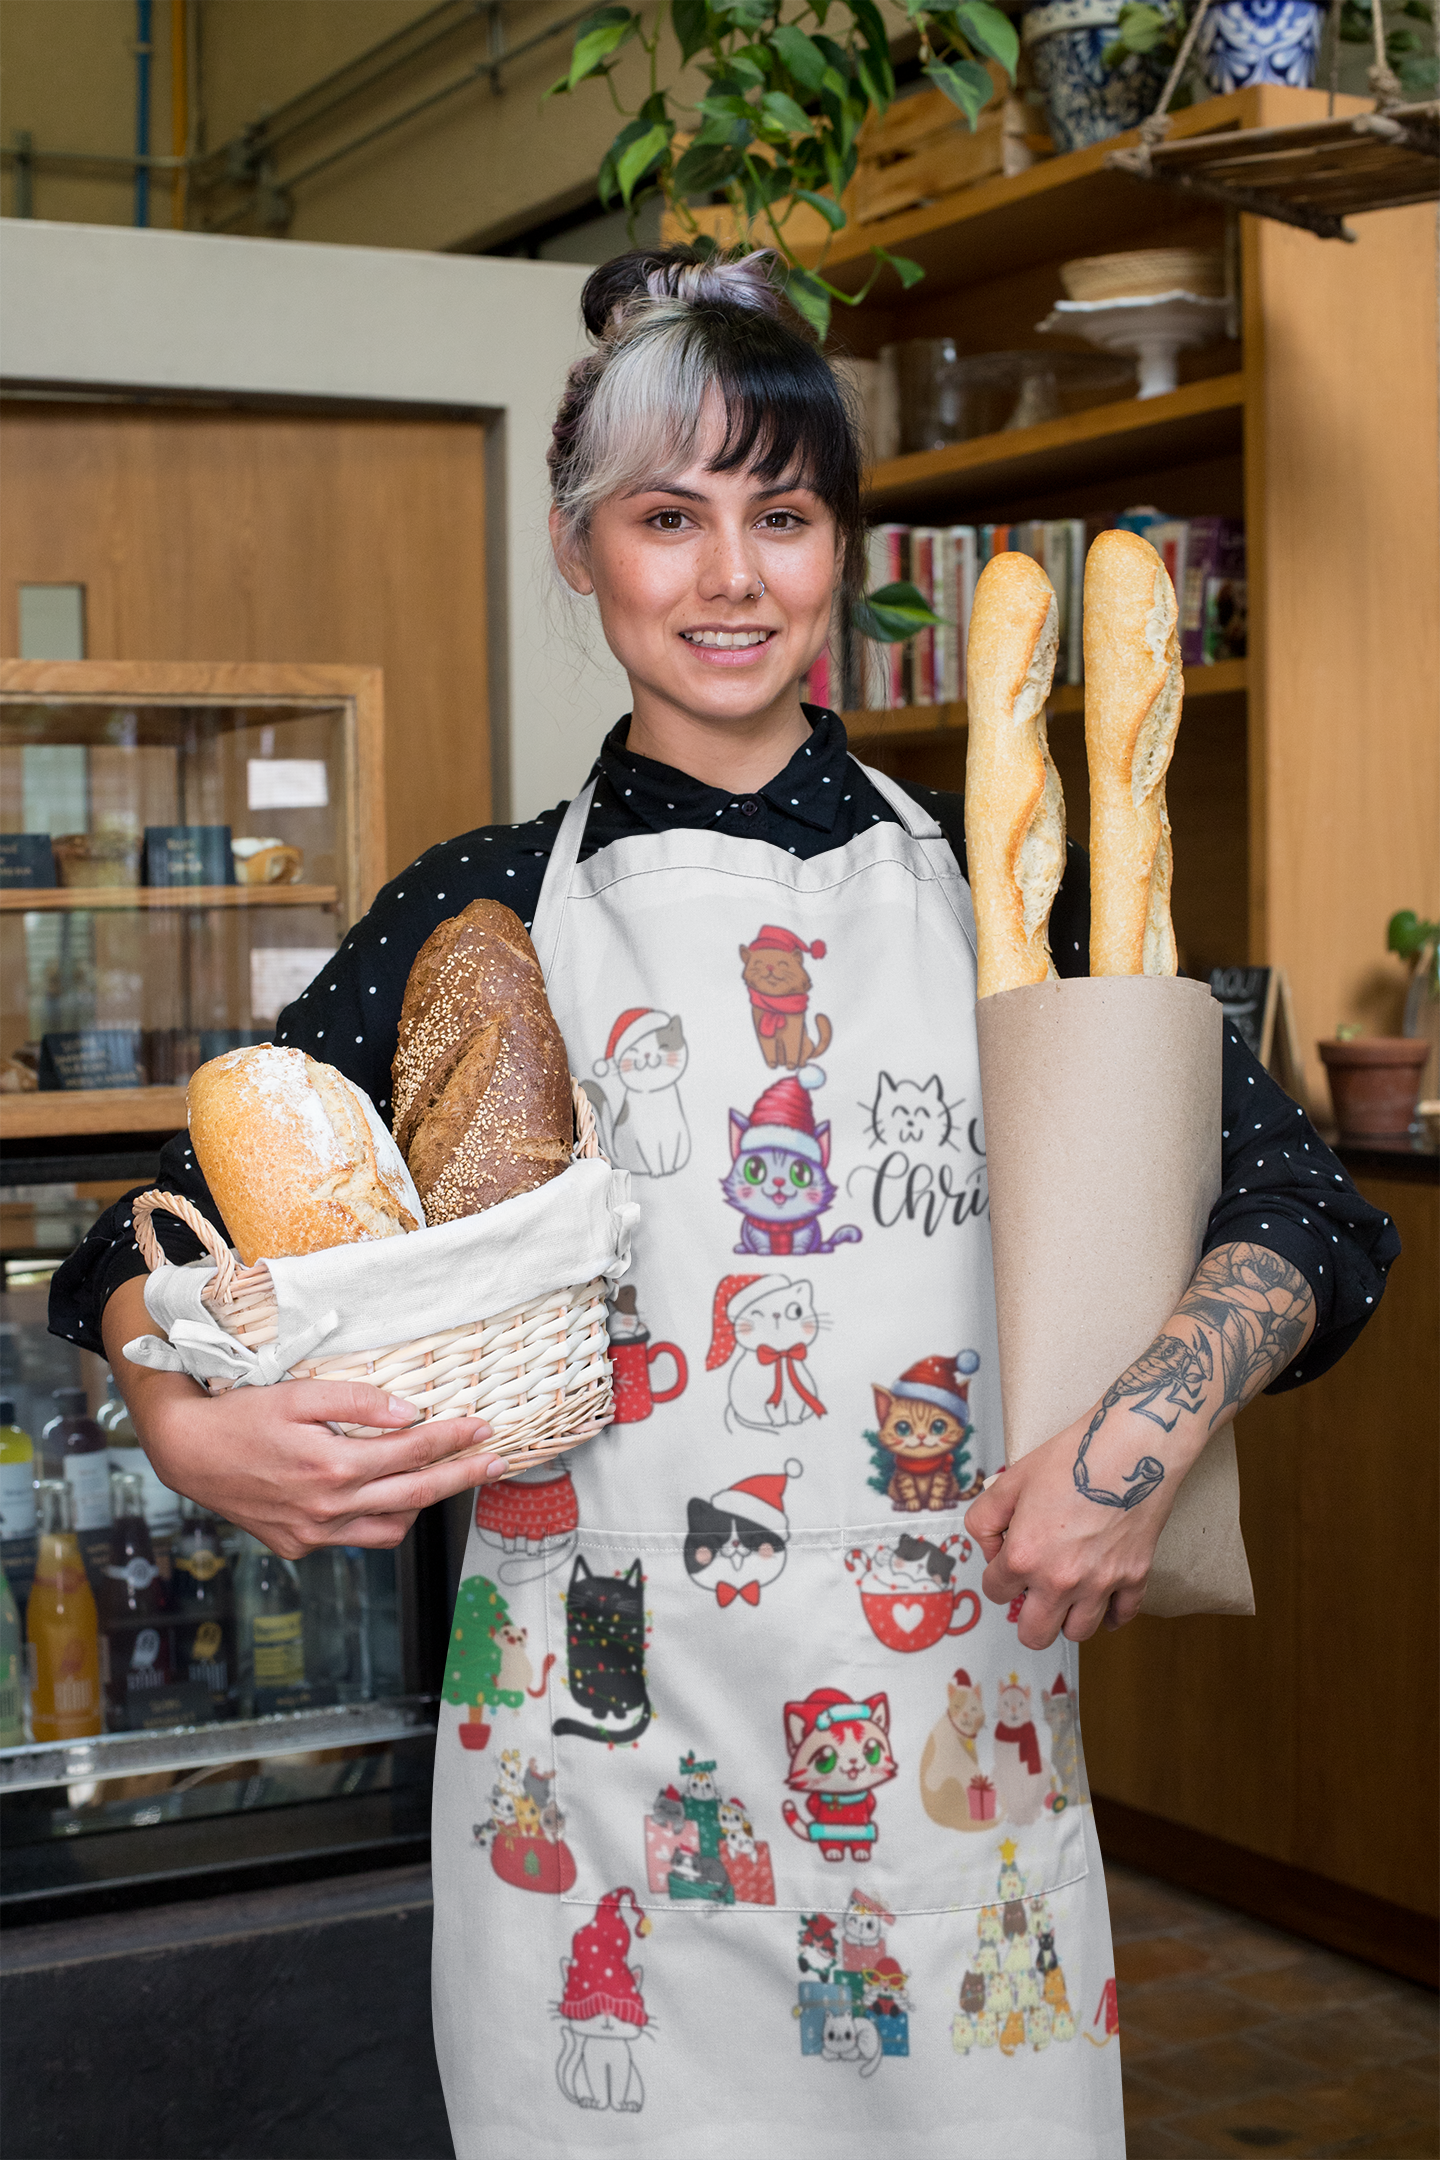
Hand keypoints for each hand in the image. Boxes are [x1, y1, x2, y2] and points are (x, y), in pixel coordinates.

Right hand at [142, 1374, 503, 1558]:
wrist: (188, 1454)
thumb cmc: (242, 1416)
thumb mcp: (299, 1394)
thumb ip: (357, 1401)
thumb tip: (409, 1413)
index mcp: (332, 1466)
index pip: (413, 1452)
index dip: (454, 1439)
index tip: (484, 1429)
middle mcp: (328, 1508)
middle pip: (415, 1494)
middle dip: (462, 1478)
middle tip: (496, 1463)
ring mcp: (314, 1534)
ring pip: (390, 1529)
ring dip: (420, 1504)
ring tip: (440, 1478)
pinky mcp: (299, 1547)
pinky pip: (355, 1538)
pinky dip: (377, 1518)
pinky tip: (383, 1495)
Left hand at [964, 1406, 1184, 1649]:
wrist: (1129, 1449)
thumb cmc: (1071, 1460)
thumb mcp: (1010, 1480)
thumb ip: (984, 1519)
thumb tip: (991, 1550)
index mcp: (1024, 1556)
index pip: (995, 1592)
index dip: (997, 1576)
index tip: (1007, 1562)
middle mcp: (1060, 1580)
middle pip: (1034, 1634)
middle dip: (1027, 1617)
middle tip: (1032, 1595)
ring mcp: (1100, 1583)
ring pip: (1076, 1633)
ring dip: (1067, 1618)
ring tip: (1066, 1594)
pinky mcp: (1134, 1578)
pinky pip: (1120, 1617)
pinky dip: (1109, 1613)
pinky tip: (1101, 1599)